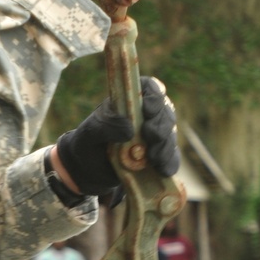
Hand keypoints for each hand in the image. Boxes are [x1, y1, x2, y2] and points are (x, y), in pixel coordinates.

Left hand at [54, 76, 180, 194]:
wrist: (88, 171)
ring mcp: (155, 137)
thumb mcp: (89, 132)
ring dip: (165, 146)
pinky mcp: (158, 157)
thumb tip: (129, 129)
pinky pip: (171, 158)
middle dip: (161, 125)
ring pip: (170, 135)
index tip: (148, 109)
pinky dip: (169, 163)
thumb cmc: (89, 143)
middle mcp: (147, 116)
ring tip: (153, 158)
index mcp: (131, 101)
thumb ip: (106, 126)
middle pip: (165, 112)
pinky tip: (162, 170)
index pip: (151, 88)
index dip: (154, 96)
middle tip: (150, 136)